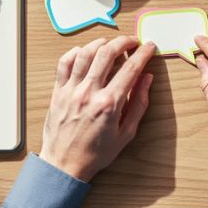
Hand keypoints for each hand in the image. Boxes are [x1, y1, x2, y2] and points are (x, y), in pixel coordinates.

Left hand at [39, 36, 155, 181]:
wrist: (64, 165)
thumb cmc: (96, 153)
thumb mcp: (126, 133)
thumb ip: (139, 104)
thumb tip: (147, 79)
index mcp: (109, 104)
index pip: (130, 68)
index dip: (143, 53)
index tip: (149, 47)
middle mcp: (89, 93)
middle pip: (107, 53)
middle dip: (124, 41)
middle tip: (132, 41)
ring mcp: (71, 90)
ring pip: (86, 53)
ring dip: (101, 43)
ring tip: (111, 44)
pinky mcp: (58, 91)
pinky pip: (65, 62)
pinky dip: (76, 52)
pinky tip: (86, 53)